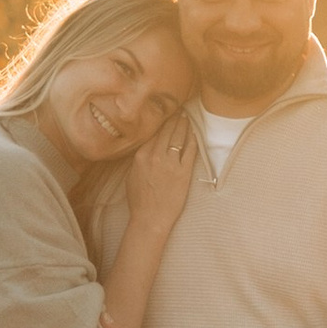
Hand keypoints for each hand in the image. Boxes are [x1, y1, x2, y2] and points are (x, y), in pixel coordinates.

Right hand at [123, 115, 196, 235]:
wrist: (150, 218)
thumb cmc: (139, 200)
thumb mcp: (132, 175)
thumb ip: (139, 159)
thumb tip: (146, 147)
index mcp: (141, 156)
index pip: (153, 132)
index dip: (161, 121)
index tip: (166, 114)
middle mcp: (155, 156)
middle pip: (167, 131)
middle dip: (174, 118)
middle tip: (179, 109)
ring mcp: (170, 164)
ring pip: (179, 137)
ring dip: (184, 125)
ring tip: (186, 117)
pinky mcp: (183, 172)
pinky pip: (190, 151)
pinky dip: (193, 140)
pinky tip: (194, 134)